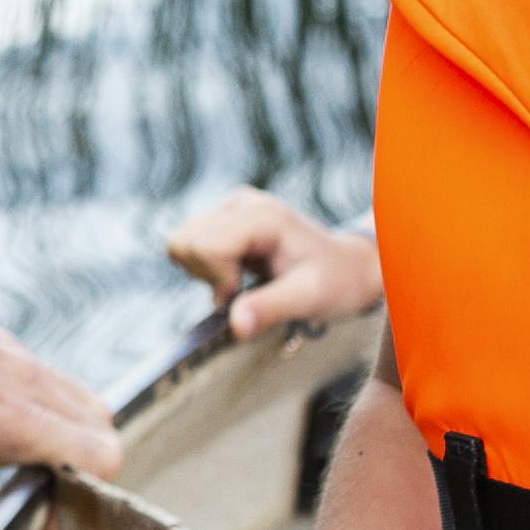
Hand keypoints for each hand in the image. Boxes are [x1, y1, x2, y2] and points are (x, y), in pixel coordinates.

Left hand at [0, 290, 123, 524]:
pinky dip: (42, 407)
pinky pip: (42, 376)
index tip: (47, 529)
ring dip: (65, 436)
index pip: (100, 456)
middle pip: (100, 424)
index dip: (85, 503)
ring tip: (22, 465)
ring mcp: (12, 353)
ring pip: (74, 396)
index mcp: (16, 420)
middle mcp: (26, 380)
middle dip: (85, 469)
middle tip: (42, 498)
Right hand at [162, 189, 384, 341]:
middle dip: (207, 277)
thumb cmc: (335, 282)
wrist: (347, 269)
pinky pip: (190, 245)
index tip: (244, 291)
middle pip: (185, 241)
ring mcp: (232, 208)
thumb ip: (270, 309)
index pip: (203, 245)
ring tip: (241, 281)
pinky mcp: (225, 219)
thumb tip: (235, 326)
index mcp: (262, 216)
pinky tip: (239, 274)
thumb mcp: (308, 299)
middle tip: (243, 288)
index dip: (217, 279)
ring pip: (181, 243)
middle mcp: (242, 203)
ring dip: (204, 274)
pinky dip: (206, 270)